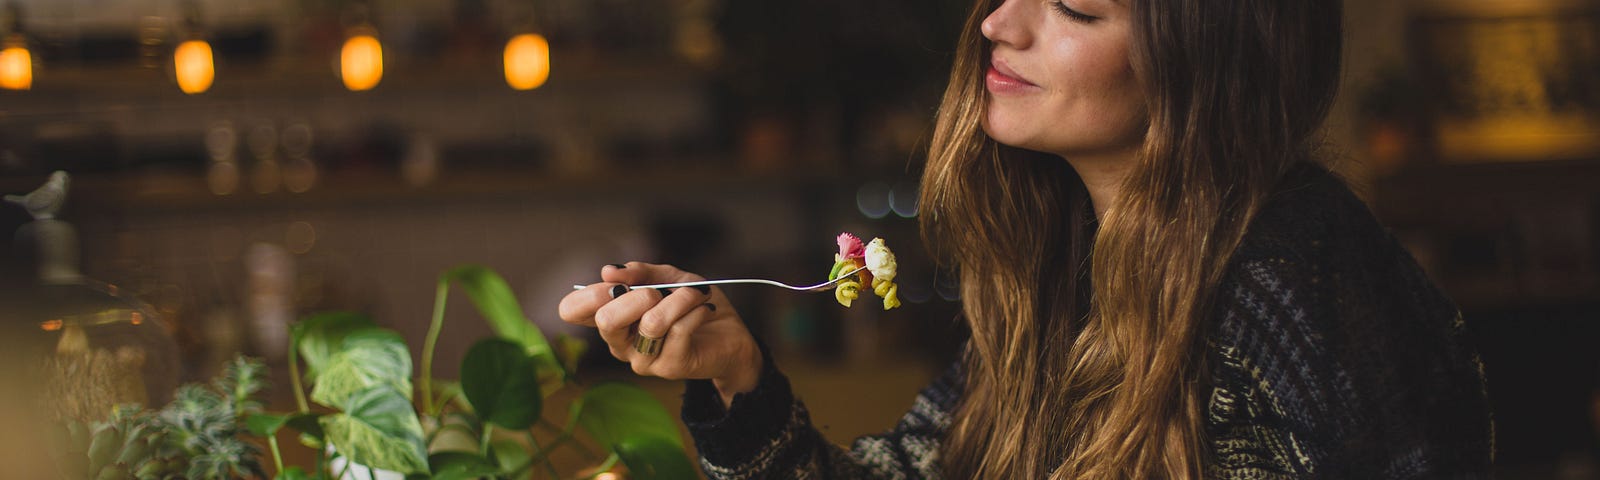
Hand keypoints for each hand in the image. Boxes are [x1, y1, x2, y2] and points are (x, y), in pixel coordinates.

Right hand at [558, 262, 761, 405]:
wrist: (730, 336)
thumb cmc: (693, 305)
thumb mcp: (668, 278)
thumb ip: (641, 272)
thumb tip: (609, 271)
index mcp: (612, 319)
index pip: (572, 311)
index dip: (588, 294)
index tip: (616, 282)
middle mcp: (620, 343)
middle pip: (606, 320)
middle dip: (637, 295)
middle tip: (659, 291)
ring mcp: (642, 359)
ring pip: (651, 323)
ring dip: (679, 299)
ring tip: (696, 294)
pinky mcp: (669, 367)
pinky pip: (679, 330)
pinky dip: (695, 310)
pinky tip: (705, 308)